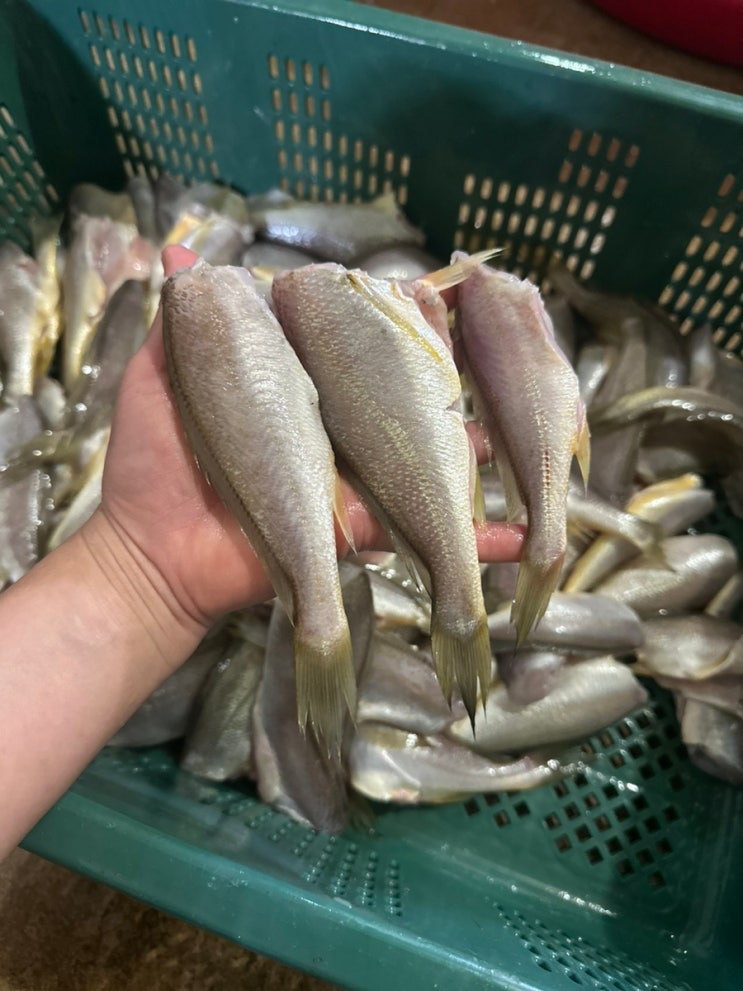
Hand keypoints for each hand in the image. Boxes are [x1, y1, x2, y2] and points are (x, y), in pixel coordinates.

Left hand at [96, 246, 524, 636]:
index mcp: (302, 388)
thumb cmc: (155, 462)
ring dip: (481, 445)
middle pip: (406, 394)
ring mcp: (358, 480)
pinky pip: (429, 535)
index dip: (394, 320)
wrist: (154, 550)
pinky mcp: (366, 527)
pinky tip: (523, 536)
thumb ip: (181, 322)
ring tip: (521, 429)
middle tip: (487, 346)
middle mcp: (340, 429)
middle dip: (449, 371)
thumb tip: (179, 253)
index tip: (429, 291)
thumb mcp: (160, 378)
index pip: (357, 345)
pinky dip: (480, 540)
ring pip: (432, 456)